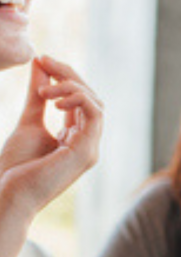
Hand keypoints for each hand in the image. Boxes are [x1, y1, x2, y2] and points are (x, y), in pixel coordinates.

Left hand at [0, 56, 102, 219]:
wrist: (7, 195)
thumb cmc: (15, 167)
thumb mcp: (28, 121)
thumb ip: (38, 95)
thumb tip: (40, 64)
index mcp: (77, 140)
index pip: (82, 100)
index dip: (65, 77)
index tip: (42, 61)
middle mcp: (88, 144)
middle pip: (92, 98)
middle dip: (69, 75)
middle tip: (45, 61)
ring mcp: (90, 150)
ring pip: (95, 103)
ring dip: (72, 85)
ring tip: (44, 87)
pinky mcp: (86, 153)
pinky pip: (94, 114)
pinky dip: (78, 98)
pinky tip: (53, 98)